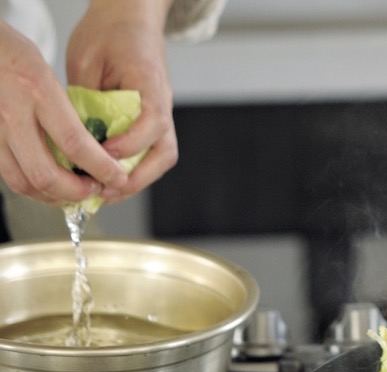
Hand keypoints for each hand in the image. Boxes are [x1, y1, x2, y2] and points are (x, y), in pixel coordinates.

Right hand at [0, 20, 125, 204]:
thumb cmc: (12, 54)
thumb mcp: (47, 72)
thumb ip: (66, 111)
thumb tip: (94, 149)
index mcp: (37, 92)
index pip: (75, 144)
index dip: (101, 168)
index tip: (117, 176)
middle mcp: (12, 114)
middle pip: (46, 175)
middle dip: (76, 192)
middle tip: (95, 189)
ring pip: (24, 183)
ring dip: (54, 196)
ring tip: (75, 192)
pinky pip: (9, 176)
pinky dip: (33, 187)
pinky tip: (50, 184)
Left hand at [66, 0, 176, 204]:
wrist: (130, 19)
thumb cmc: (109, 32)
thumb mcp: (87, 59)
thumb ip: (86, 98)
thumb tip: (77, 138)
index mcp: (151, 84)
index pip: (152, 123)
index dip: (129, 145)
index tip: (103, 155)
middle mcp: (163, 104)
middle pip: (165, 153)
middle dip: (138, 177)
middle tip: (107, 190)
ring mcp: (161, 115)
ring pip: (161, 158)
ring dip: (137, 179)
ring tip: (107, 192)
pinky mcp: (152, 122)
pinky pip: (149, 152)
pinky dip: (132, 169)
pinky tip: (108, 177)